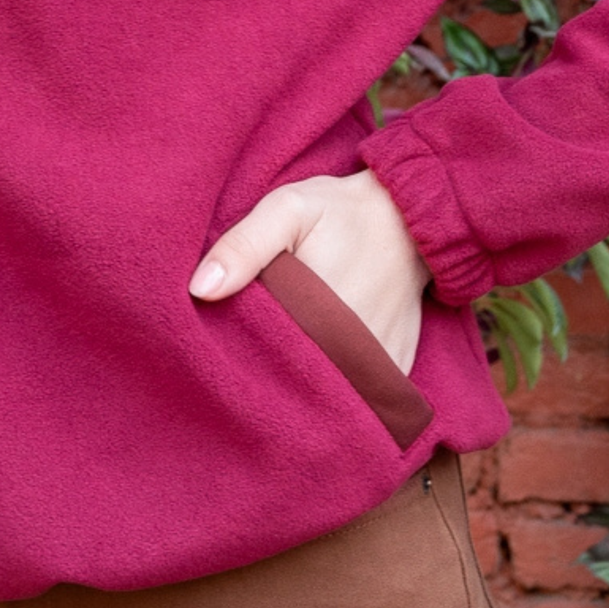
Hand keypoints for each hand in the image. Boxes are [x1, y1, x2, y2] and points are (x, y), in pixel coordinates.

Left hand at [189, 169, 427, 373]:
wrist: (408, 216)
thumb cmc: (339, 212)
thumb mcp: (286, 210)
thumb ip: (244, 245)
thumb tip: (200, 289)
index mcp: (319, 316)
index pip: (266, 361)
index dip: (242, 359)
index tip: (228, 347)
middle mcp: (354, 351)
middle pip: (299, 386)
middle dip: (273, 377)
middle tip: (258, 352)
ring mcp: (381, 366)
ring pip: (332, 395)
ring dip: (308, 389)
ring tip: (288, 364)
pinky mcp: (397, 370)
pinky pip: (364, 397)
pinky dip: (343, 389)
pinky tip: (323, 369)